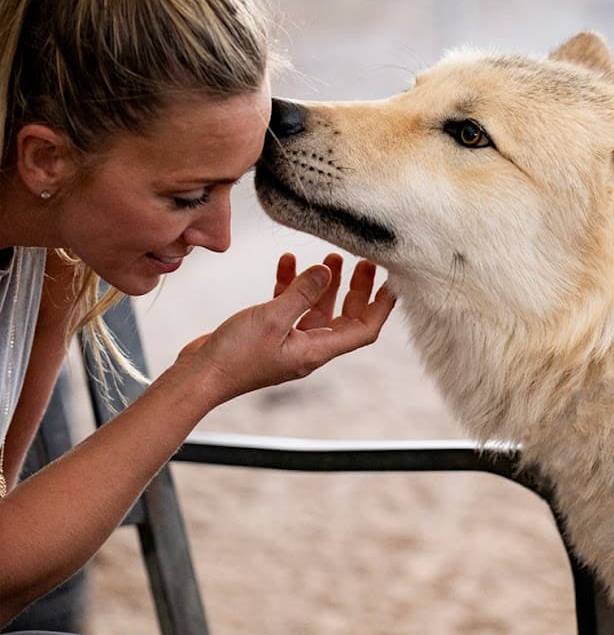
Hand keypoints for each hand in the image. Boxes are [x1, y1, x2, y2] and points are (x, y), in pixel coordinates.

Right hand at [177, 253, 394, 404]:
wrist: (198, 377)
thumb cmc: (235, 356)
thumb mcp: (273, 318)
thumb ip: (303, 293)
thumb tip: (328, 271)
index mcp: (317, 350)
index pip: (364, 330)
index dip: (381, 307)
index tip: (393, 282)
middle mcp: (308, 348)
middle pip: (344, 317)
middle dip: (356, 289)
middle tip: (362, 260)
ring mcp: (289, 341)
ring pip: (317, 309)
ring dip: (325, 284)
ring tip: (330, 257)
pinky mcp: (269, 334)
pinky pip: (290, 307)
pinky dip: (292, 286)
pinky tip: (288, 263)